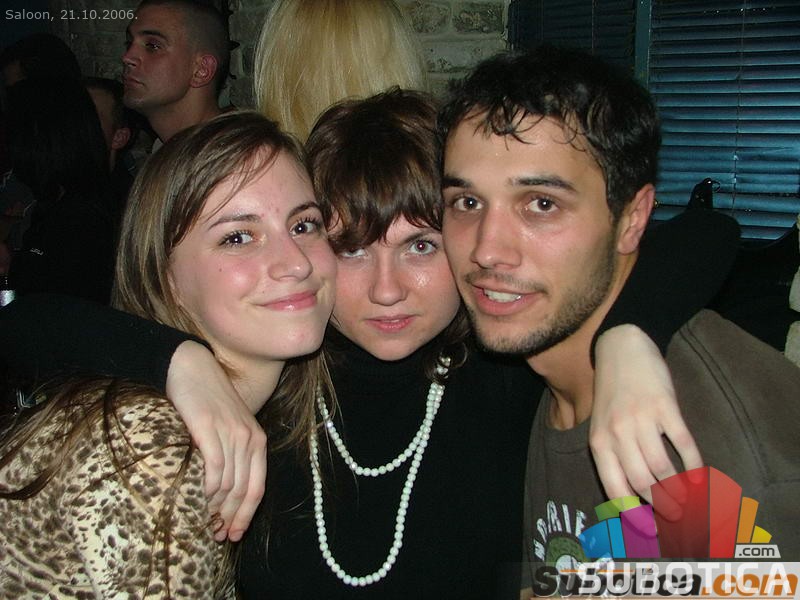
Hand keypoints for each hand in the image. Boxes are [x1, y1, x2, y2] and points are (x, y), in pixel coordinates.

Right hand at [167, 341, 266, 541]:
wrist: (191, 368)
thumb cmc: (208, 401)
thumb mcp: (228, 427)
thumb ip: (232, 454)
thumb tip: (224, 494)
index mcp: (257, 440)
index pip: (257, 487)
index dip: (246, 515)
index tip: (234, 534)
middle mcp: (248, 438)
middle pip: (243, 490)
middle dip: (230, 518)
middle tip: (215, 536)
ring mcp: (230, 432)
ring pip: (228, 483)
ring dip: (216, 508)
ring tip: (203, 524)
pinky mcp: (209, 428)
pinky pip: (213, 468)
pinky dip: (207, 488)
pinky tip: (198, 500)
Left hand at [590, 325, 701, 503]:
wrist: (621, 350)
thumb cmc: (612, 394)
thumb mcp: (600, 425)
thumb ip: (613, 456)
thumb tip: (632, 497)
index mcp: (599, 443)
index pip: (615, 489)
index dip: (633, 515)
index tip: (650, 530)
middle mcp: (618, 433)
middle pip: (642, 483)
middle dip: (662, 506)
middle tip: (676, 516)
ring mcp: (642, 420)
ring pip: (663, 468)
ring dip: (678, 489)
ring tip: (688, 499)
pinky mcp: (665, 406)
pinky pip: (682, 443)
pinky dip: (693, 464)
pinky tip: (699, 476)